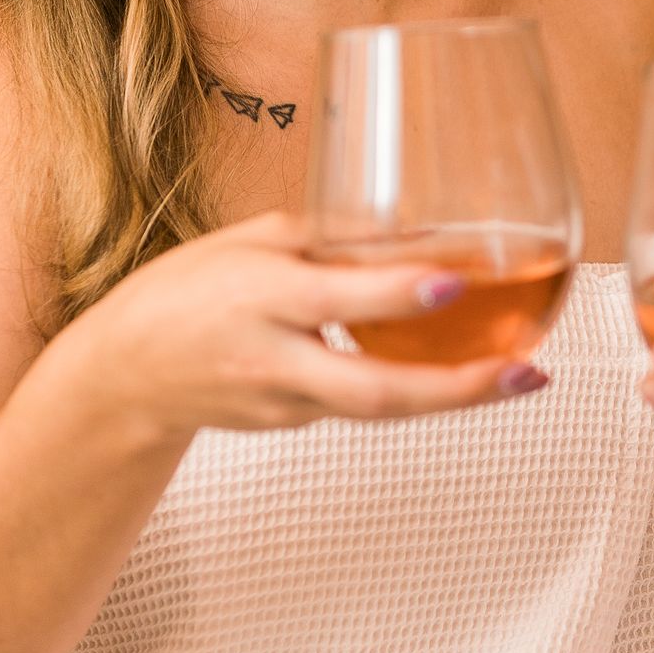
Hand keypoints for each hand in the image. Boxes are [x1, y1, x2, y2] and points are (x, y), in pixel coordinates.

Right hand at [52, 212, 543, 441]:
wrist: (125, 377)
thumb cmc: (187, 291)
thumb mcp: (247, 243)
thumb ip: (325, 237)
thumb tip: (412, 227)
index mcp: (257, 298)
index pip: (333, 299)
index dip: (395, 295)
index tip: (453, 284)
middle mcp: (273, 360)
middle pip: (374, 391)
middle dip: (459, 388)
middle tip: (528, 372)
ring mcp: (285, 405)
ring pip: (381, 407)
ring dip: (456, 395)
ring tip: (522, 374)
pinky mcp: (295, 425)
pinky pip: (363, 405)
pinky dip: (415, 389)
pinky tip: (461, 373)